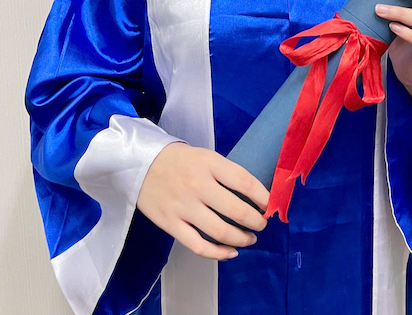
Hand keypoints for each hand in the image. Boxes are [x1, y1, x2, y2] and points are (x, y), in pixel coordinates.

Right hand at [137, 142, 268, 260]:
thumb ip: (226, 173)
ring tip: (250, 238)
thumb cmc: (179, 160)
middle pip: (236, 210)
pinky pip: (199, 246)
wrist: (140, 163)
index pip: (244, 182)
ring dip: (241, 239)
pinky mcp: (171, 224)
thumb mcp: (206, 156)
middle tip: (261, 224)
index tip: (271, 205)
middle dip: (256, 221)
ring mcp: (183, 207)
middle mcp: (198, 185)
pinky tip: (230, 252)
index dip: (263, 196)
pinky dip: (218, 253)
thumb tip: (254, 195)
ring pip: (220, 231)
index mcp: (209, 164)